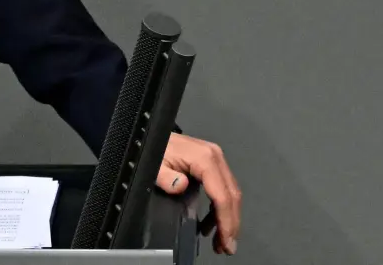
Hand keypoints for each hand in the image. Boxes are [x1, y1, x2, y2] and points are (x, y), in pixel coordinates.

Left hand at [157, 132, 241, 254]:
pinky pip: (221, 187)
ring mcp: (215, 159)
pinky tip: (212, 223)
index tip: (226, 240)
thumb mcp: (155, 164)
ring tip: (220, 241)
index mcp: (205, 159)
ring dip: (227, 218)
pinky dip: (220, 208)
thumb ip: (166, 177)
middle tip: (227, 247)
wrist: (151, 134)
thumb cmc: (154, 147)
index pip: (222, 195)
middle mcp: (215, 157)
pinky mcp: (211, 163)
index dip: (226, 220)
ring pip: (229, 193)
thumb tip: (180, 186)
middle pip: (231, 196)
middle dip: (231, 223)